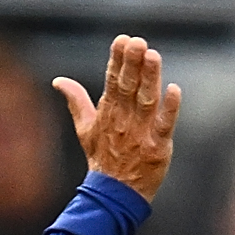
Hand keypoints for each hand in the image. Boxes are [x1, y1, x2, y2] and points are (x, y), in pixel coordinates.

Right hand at [56, 34, 181, 201]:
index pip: (113, 81)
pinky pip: (165, 125)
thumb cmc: (102, 159)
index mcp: (108, 113)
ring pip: (146, 101)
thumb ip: (76, 101)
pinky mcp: (158, 147)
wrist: (114, 195)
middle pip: (128, 87)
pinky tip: (175, 89)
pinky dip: (170, 108)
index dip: (117, 60)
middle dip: (132, 64)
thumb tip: (58, 81)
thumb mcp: (85, 129)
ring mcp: (141, 133)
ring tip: (153, 56)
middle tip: (138, 41)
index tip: (122, 39)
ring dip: (150, 78)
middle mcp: (124, 120)